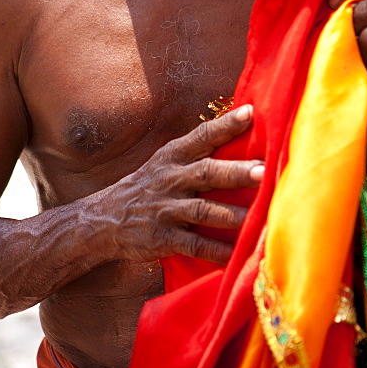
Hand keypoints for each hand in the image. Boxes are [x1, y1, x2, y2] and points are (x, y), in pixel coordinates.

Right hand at [108, 105, 262, 263]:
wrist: (104, 219)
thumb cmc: (148, 186)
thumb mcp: (165, 162)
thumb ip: (198, 152)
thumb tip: (240, 133)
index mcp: (173, 157)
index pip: (202, 136)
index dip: (226, 125)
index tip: (250, 113)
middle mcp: (171, 180)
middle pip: (207, 173)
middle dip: (236, 172)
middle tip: (263, 170)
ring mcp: (166, 210)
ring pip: (203, 210)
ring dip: (231, 213)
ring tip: (259, 214)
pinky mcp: (163, 238)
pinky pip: (194, 246)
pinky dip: (217, 251)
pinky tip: (238, 254)